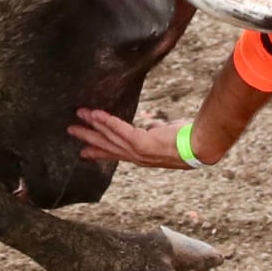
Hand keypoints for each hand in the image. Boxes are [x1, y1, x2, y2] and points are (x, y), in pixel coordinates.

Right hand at [68, 106, 190, 170]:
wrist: (200, 147)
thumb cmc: (187, 139)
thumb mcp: (166, 135)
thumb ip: (155, 130)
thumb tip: (151, 125)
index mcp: (141, 157)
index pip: (115, 153)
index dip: (98, 152)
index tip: (84, 151)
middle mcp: (137, 157)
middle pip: (106, 146)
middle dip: (88, 137)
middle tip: (71, 130)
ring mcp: (138, 151)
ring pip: (109, 136)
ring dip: (93, 124)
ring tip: (79, 114)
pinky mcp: (141, 142)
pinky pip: (119, 129)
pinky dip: (106, 121)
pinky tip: (95, 113)